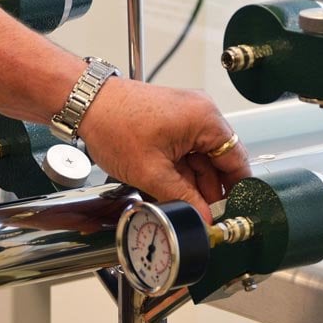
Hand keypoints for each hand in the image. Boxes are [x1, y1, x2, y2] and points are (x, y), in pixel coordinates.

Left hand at [78, 77, 249, 221]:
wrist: (86, 104)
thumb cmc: (113, 124)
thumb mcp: (151, 172)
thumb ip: (181, 199)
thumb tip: (200, 217)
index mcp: (205, 119)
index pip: (236, 159)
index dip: (236, 189)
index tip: (233, 211)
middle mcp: (200, 113)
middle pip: (218, 161)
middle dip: (210, 191)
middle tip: (204, 216)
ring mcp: (185, 116)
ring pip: (199, 160)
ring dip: (192, 184)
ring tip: (182, 206)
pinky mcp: (170, 122)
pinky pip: (184, 152)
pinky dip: (179, 172)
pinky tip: (170, 191)